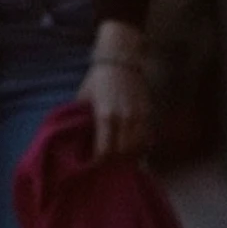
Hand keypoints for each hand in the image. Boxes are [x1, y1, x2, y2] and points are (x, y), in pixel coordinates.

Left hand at [82, 24, 151, 159]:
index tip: (92, 166)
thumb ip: (84, 120)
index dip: (99, 163)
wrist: (121, 59)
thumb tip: (78, 141)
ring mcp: (139, 116)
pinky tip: (133, 151)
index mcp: (106, 116)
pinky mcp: (148, 113)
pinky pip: (147, 138)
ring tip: (120, 163)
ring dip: (129, 158)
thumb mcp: (84, 99)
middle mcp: (125, 118)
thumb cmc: (98, 79)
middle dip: (114, 163)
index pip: (105, 151)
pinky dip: (141, 148)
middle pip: (123, 154)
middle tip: (106, 168)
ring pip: (138, 149)